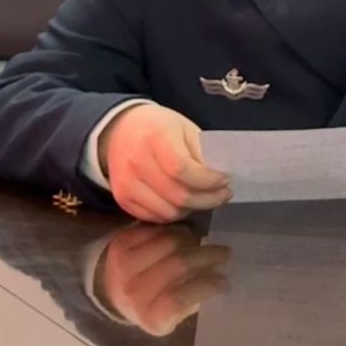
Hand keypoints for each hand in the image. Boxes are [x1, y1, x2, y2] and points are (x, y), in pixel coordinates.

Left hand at [94, 224, 231, 334]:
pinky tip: (180, 239)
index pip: (178, 300)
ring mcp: (123, 265)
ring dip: (191, 240)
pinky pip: (157, 230)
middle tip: (224, 254)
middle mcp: (132, 293)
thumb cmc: (153, 304)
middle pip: (177, 265)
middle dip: (207, 256)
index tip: (224, 280)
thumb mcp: (173, 316)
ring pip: (170, 242)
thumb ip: (193, 300)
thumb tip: (219, 278)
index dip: (204, 287)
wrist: (114, 288)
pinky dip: (174, 231)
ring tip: (199, 245)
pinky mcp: (121, 243)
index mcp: (149, 317)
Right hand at [96, 105, 229, 221]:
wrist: (121, 130)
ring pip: (168, 212)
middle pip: (177, 195)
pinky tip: (183, 202)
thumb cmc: (159, 127)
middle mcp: (137, 161)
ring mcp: (126, 183)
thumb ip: (202, 153)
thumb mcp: (185, 129)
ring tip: (203, 197)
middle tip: (222, 194)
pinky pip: (154, 217)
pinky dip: (173, 213)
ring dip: (191, 209)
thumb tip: (221, 177)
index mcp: (155, 137)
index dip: (207, 180)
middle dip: (207, 199)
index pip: (182, 169)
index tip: (224, 180)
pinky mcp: (122, 198)